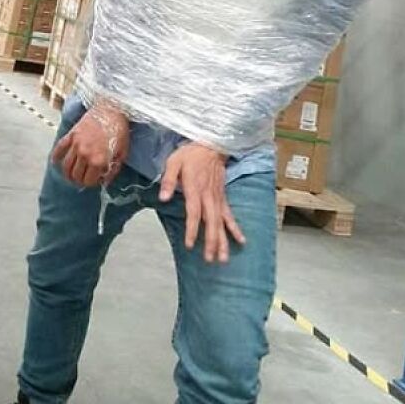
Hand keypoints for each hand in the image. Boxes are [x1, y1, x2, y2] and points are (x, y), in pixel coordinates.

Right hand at [52, 105, 129, 187]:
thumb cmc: (119, 131)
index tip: (94, 180)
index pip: (88, 181)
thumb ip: (113, 170)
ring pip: (66, 166)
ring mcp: (76, 144)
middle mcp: (85, 154)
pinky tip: (55, 162)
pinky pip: (59, 149)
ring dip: (67, 173)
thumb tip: (104, 182)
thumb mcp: (122, 154)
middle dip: (79, 180)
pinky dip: (55, 157)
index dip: (91, 183)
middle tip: (83, 178)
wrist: (112, 110)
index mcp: (98, 160)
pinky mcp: (71, 135)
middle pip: (76, 175)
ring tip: (71, 175)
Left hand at [160, 144, 245, 263]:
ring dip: (222, 240)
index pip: (194, 212)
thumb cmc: (190, 154)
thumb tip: (163, 198)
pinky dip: (235, 228)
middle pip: (210, 222)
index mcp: (195, 188)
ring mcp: (217, 197)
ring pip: (221, 222)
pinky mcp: (222, 197)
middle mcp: (208, 196)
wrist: (211, 144)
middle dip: (210, 241)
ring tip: (223, 258)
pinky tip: (241, 241)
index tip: (190, 245)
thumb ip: (169, 180)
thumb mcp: (174, 162)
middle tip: (210, 259)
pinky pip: (229, 215)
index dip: (192, 229)